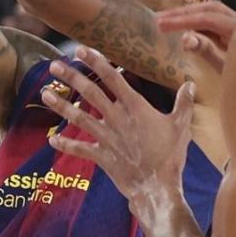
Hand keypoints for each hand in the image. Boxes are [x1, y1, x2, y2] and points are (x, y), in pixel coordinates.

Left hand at [41, 46, 193, 204]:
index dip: (96, 62)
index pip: (113, 78)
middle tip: (54, 66)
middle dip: (71, 77)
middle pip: (90, 93)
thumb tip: (190, 83)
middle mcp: (117, 118)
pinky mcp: (102, 156)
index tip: (81, 50)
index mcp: (135, 107)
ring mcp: (107, 137)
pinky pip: (80, 148)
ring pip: (79, 117)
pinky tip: (52, 139)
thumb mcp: (181, 126)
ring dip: (61, 105)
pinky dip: (66, 144)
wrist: (157, 186)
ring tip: (44, 93)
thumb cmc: (171, 156)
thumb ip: (184, 103)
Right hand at [156, 2, 235, 73]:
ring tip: (165, 20)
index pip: (207, 18)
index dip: (183, 20)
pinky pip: (213, 18)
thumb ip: (207, 50)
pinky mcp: (235, 27)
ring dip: (187, 14)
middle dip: (181, 13)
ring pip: (210, 11)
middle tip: (158, 20)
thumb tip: (185, 38)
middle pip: (208, 9)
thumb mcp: (226, 67)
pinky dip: (195, 19)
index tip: (161, 25)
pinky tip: (182, 25)